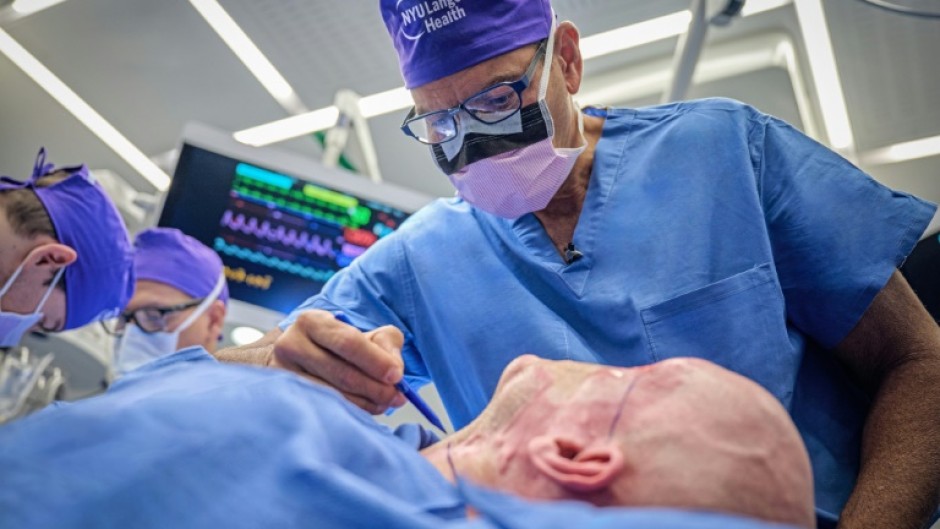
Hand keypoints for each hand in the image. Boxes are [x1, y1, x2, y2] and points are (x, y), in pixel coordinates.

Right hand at [270, 309, 407, 413]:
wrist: (297, 357)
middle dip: (375, 388)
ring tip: (385, 403)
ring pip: (334, 395)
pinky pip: (326, 408)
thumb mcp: (364, 333)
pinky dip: (352, 411)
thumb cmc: (337, 345)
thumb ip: (386, 343)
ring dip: (366, 403)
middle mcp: (291, 345)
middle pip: (341, 373)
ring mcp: (285, 374)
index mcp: (312, 322)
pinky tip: (366, 408)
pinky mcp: (286, 397)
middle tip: (397, 397)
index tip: (397, 376)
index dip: (376, 361)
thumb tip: (395, 371)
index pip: (348, 342)